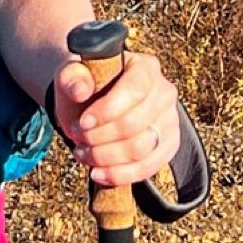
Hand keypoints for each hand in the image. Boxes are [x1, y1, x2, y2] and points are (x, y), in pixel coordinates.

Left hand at [52, 50, 180, 188]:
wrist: (96, 104)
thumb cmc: (87, 86)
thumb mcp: (72, 75)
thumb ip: (72, 77)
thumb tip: (81, 90)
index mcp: (145, 67)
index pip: (134, 90)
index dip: (107, 111)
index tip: (82, 123)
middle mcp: (164, 92)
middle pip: (134, 124)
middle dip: (99, 138)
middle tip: (77, 138)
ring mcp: (169, 120)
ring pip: (141, 149)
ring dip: (106, 158)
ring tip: (83, 154)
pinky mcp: (168, 145)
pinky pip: (148, 168)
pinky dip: (119, 175)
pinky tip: (97, 173)